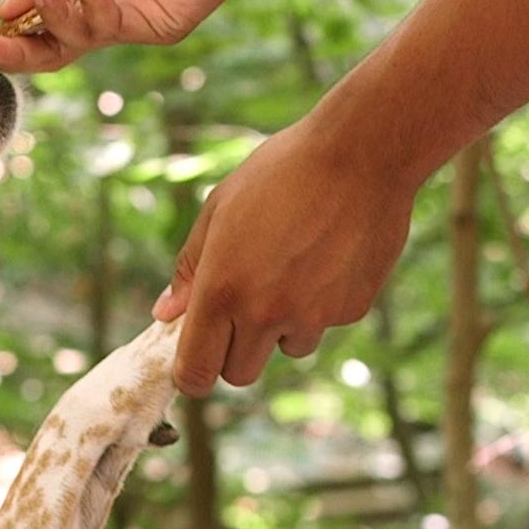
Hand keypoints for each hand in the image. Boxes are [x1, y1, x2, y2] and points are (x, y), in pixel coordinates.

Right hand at [0, 0, 269, 72]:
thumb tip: (9, 10)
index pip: (38, 20)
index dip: (10, 32)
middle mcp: (101, 4)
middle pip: (53, 48)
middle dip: (16, 55)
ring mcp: (129, 18)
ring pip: (76, 40)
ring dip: (53, 13)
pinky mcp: (157, 26)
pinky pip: (108, 24)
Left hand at [151, 119, 416, 396]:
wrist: (362, 154)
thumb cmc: (280, 173)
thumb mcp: (219, 209)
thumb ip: (190, 269)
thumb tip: (166, 314)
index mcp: (222, 290)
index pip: (195, 372)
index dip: (191, 374)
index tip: (195, 359)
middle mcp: (264, 313)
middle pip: (238, 374)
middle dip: (234, 351)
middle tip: (241, 311)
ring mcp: (311, 316)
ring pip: (285, 349)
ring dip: (281, 326)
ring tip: (292, 267)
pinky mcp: (349, 311)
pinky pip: (324, 324)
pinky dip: (320, 304)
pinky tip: (327, 256)